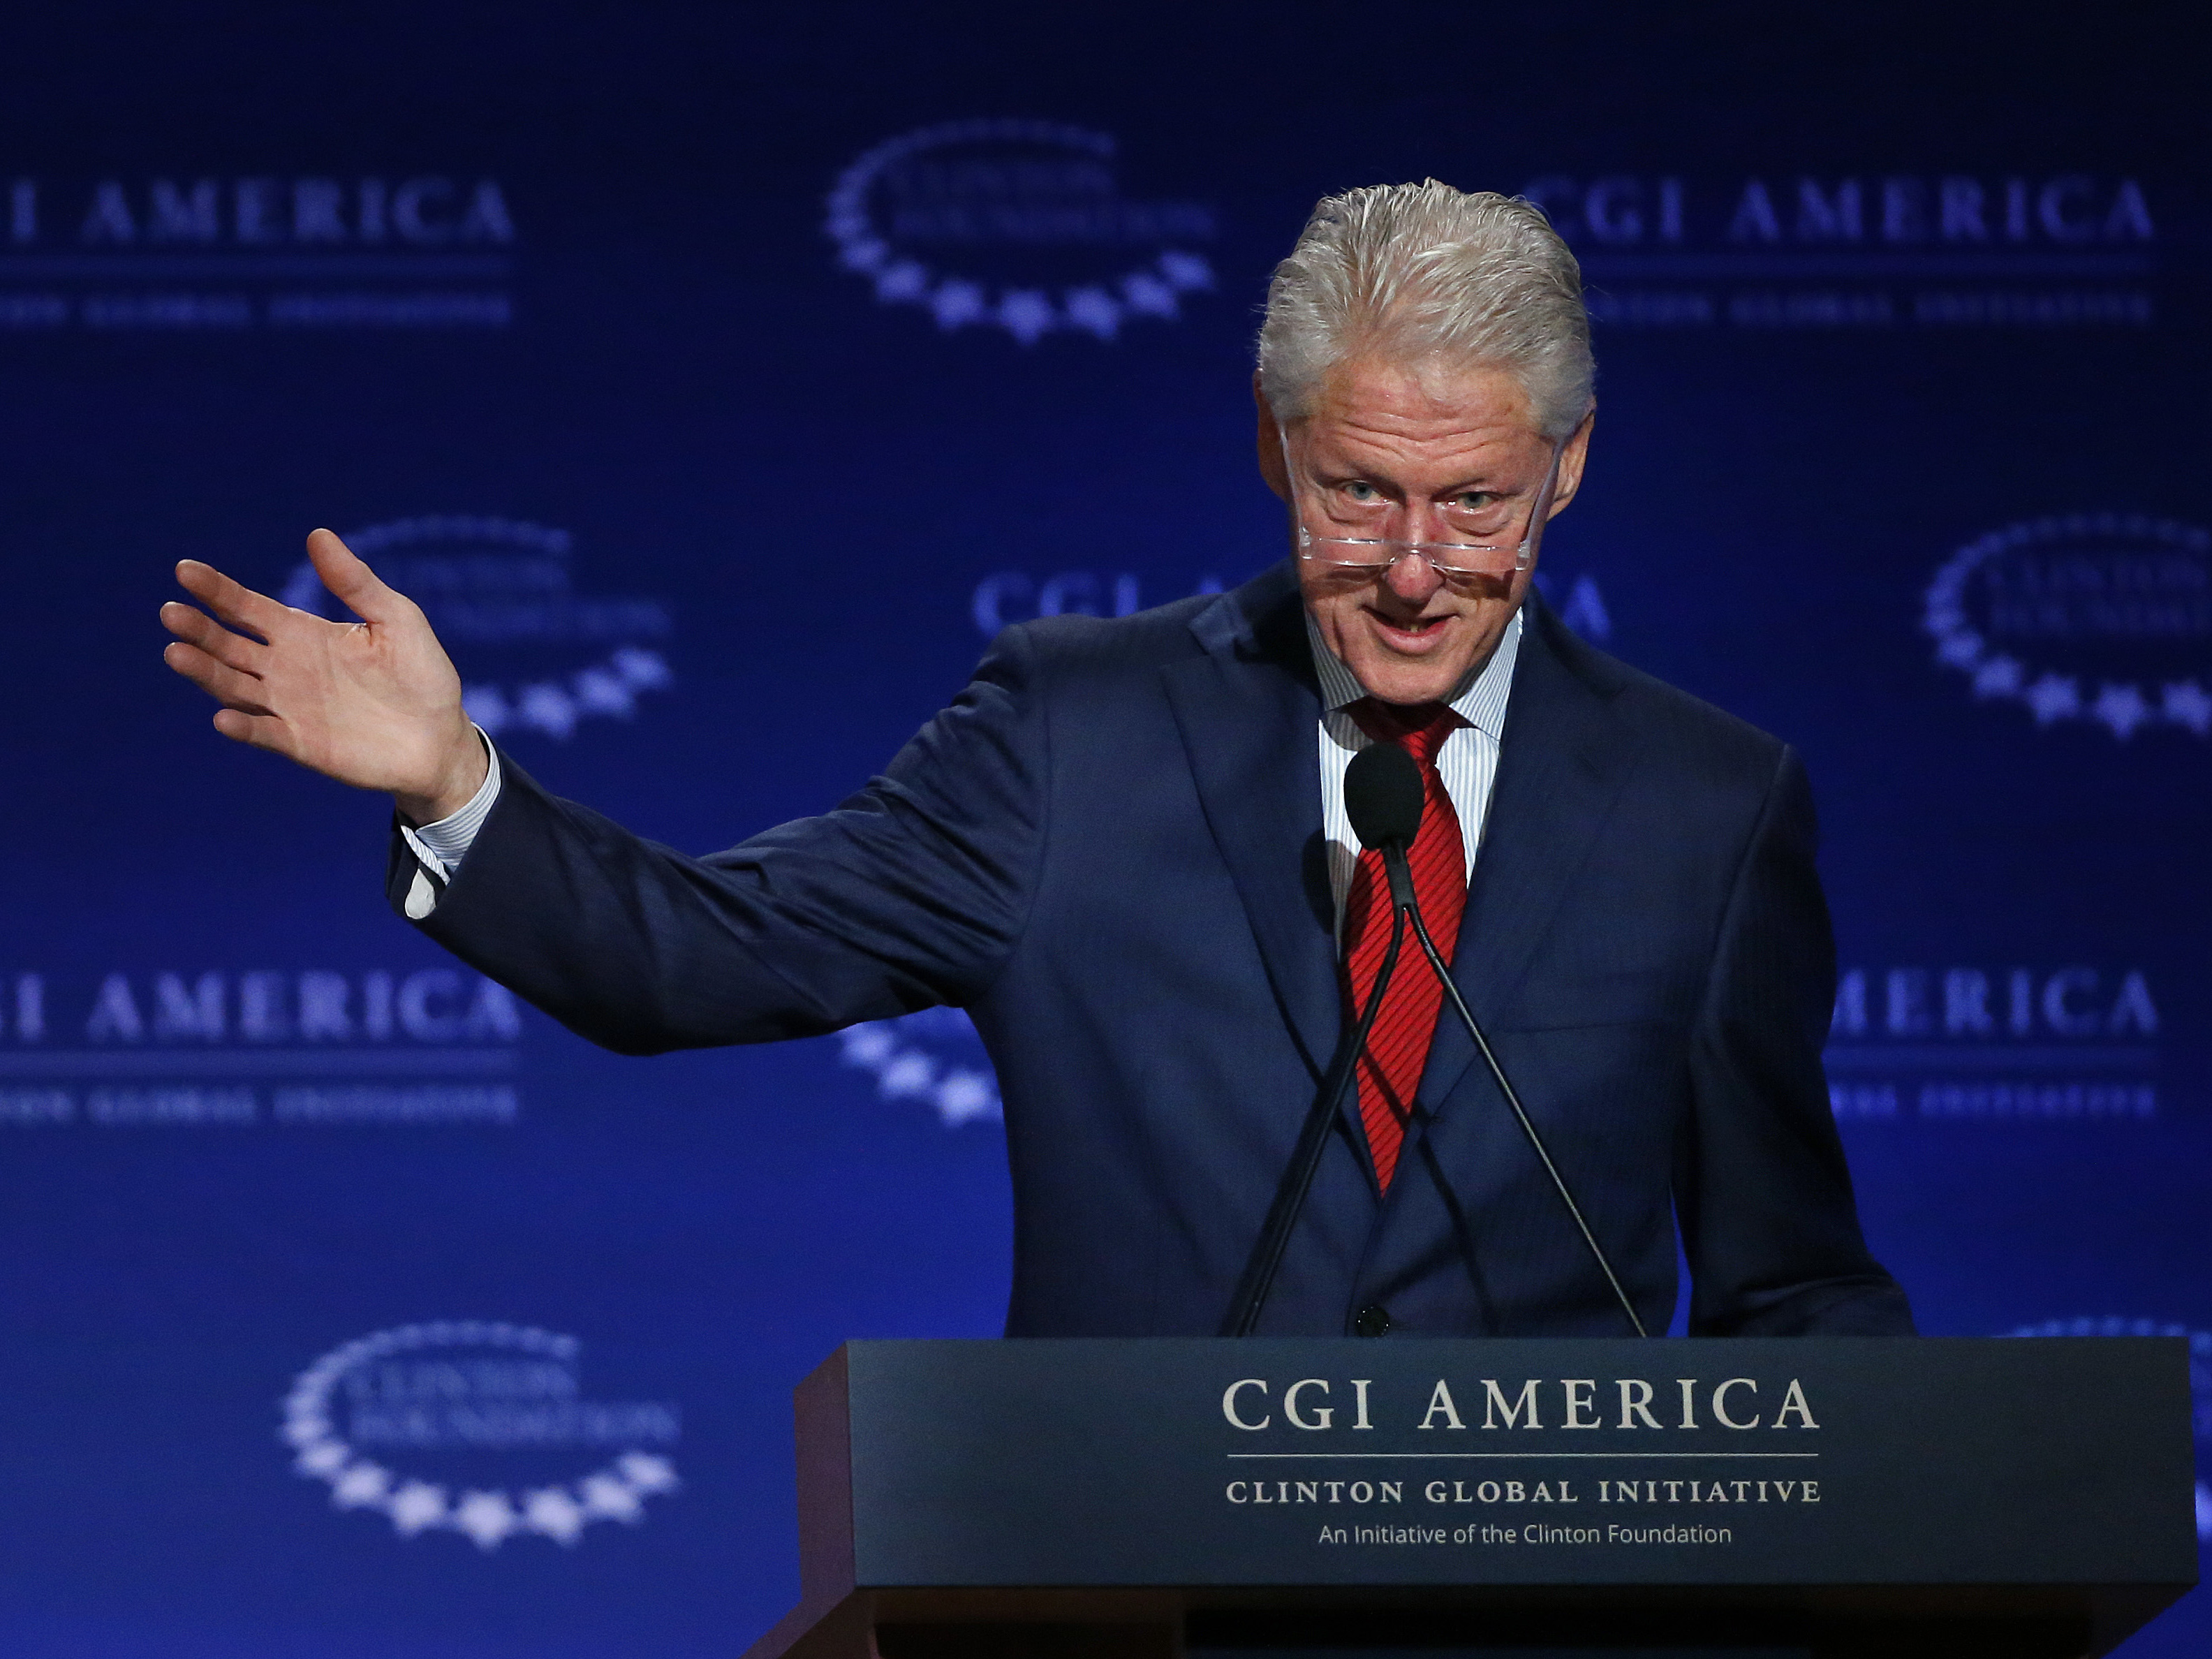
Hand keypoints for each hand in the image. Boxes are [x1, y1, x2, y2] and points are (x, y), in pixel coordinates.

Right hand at [161, 529, 489, 823]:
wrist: (442, 737)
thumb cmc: (422, 674)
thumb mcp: (397, 619)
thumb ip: (356, 583)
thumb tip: (318, 534)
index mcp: (302, 633)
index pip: (246, 607)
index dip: (216, 590)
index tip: (184, 571)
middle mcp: (285, 668)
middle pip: (228, 645)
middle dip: (198, 628)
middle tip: (171, 612)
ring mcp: (289, 707)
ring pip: (233, 686)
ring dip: (205, 672)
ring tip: (175, 653)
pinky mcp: (302, 743)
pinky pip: (265, 733)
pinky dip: (244, 727)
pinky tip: (225, 717)